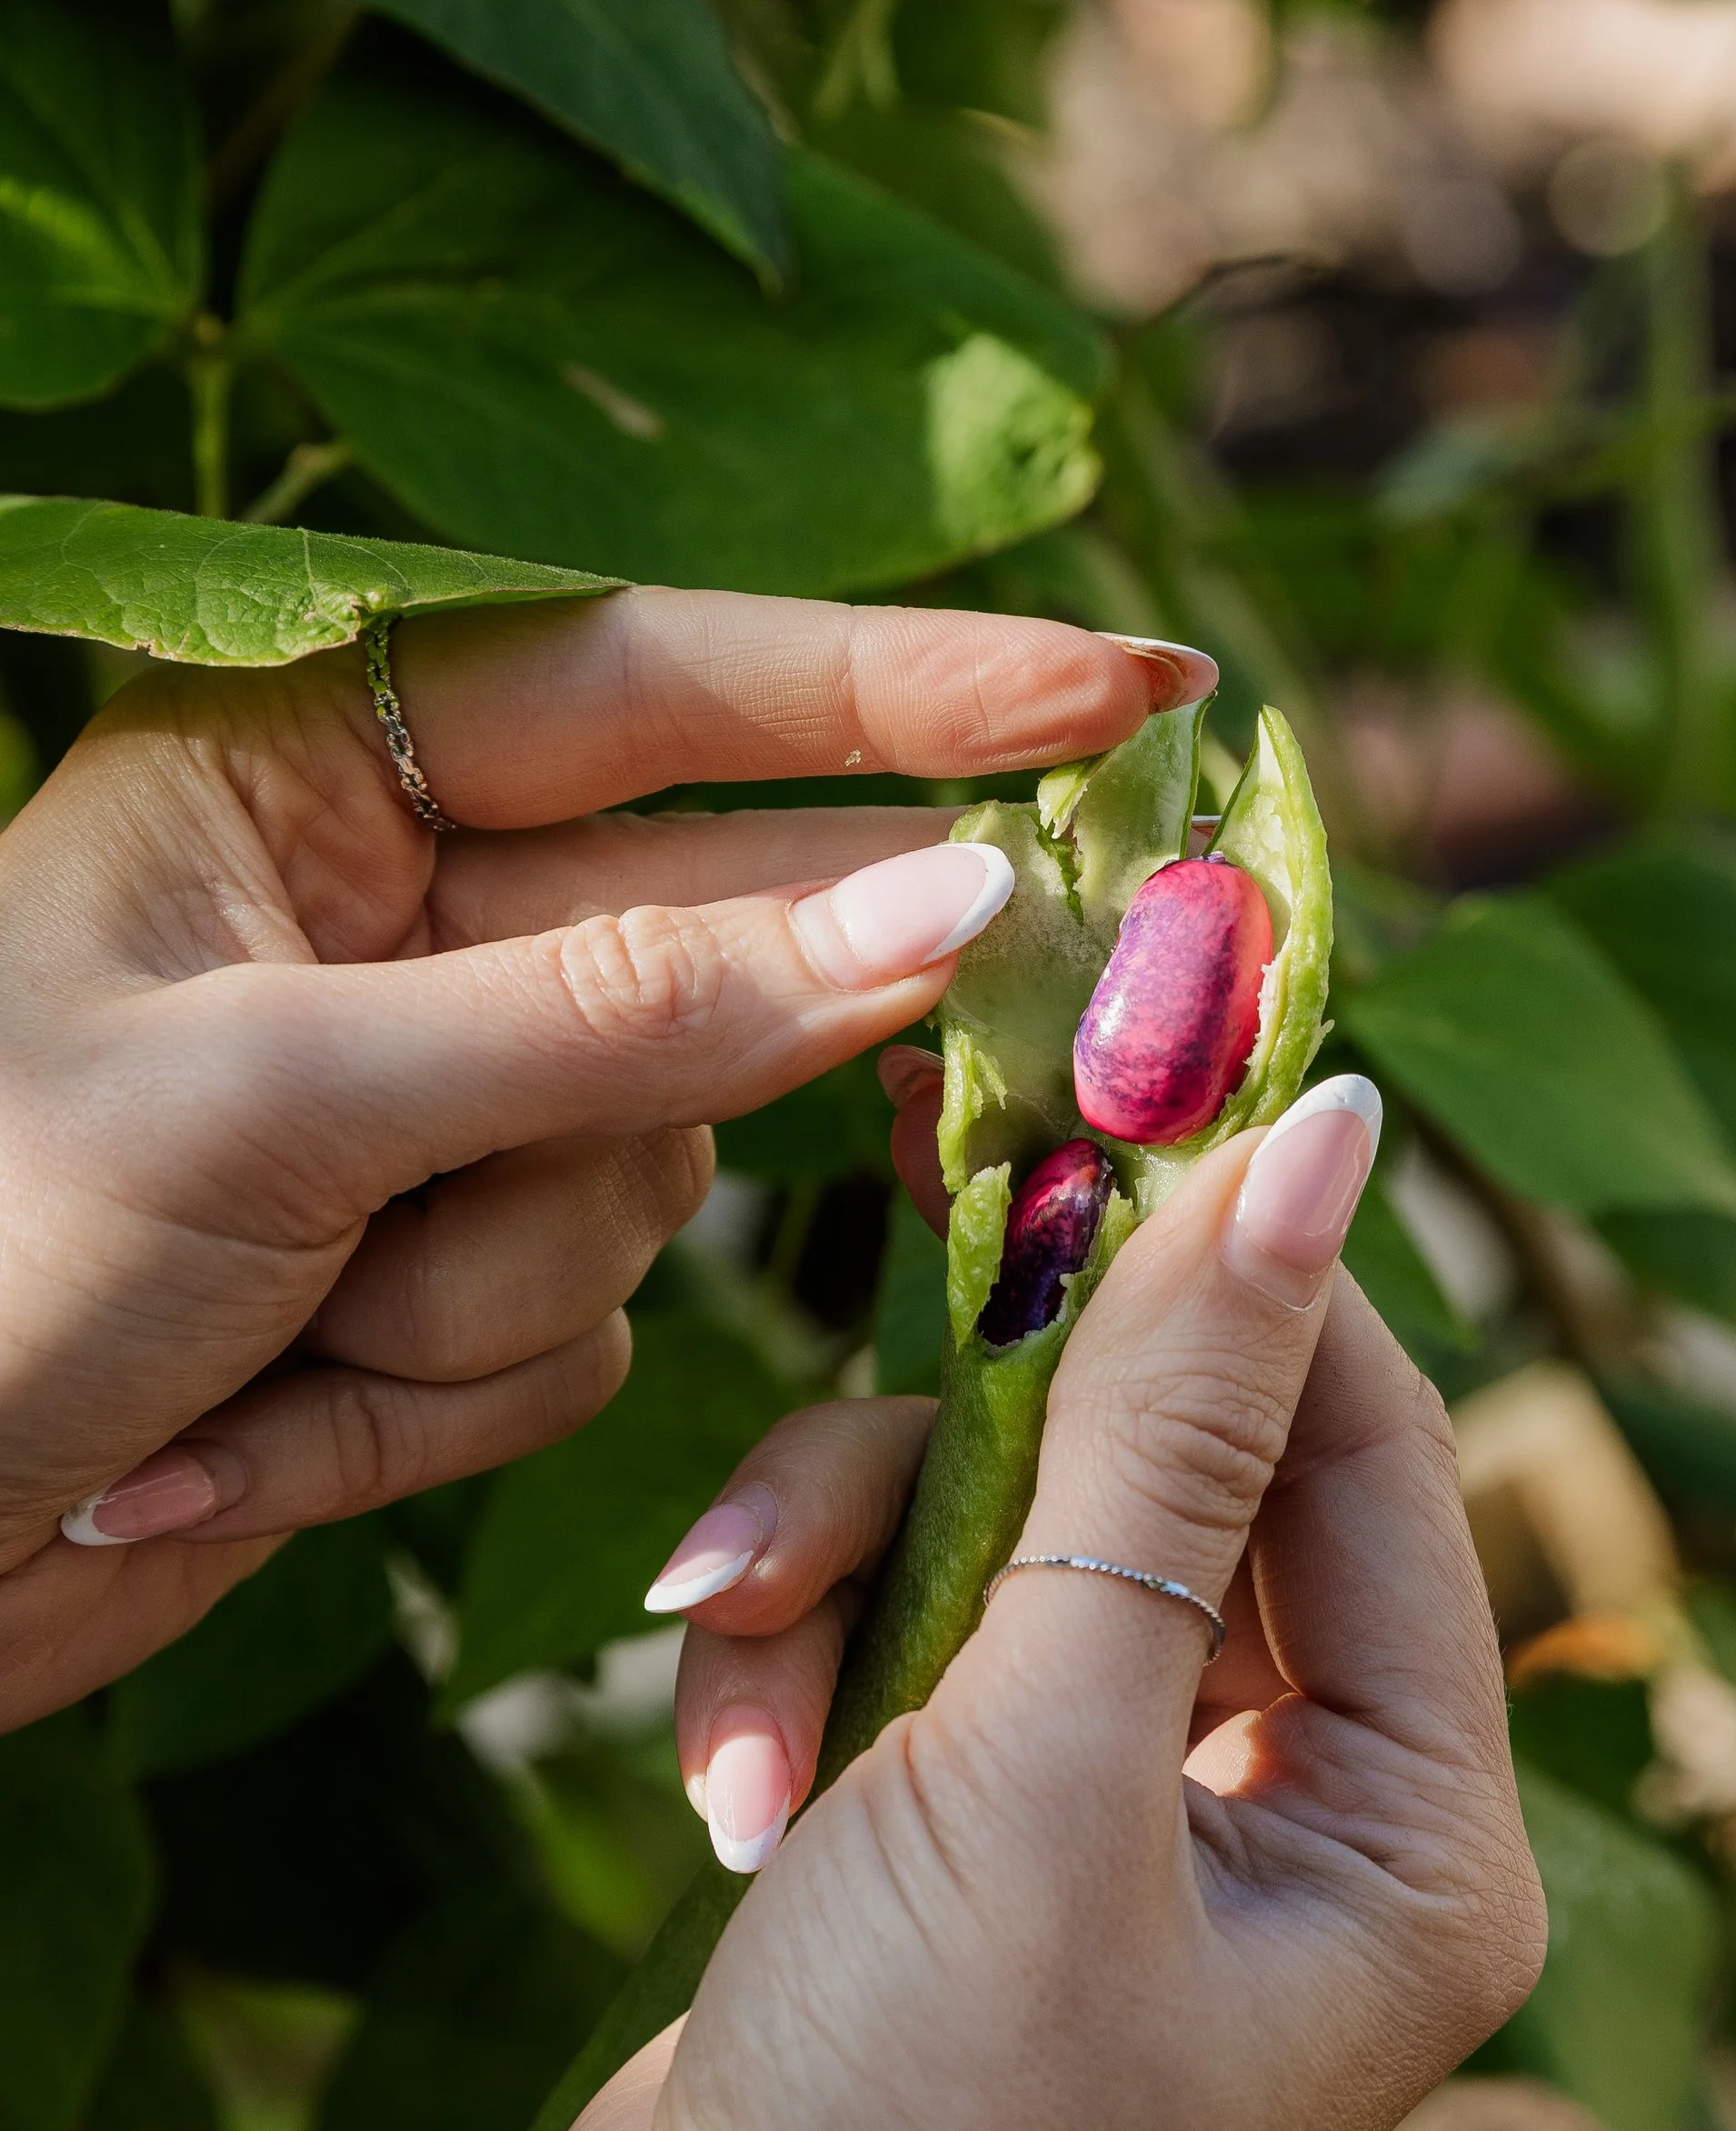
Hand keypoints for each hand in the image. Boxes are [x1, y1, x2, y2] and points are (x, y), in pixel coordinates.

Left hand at [0, 590, 1207, 1725]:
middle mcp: (385, 925)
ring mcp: (412, 1119)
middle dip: (762, 1030)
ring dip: (480, 1296)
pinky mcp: (418, 1299)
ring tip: (277, 1342)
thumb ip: (627, 1010)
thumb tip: (942, 909)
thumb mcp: (285, 1102)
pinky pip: (569, 1343)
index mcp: (303, 778)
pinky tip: (216, 1448)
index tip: (1124, 686)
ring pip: (650, 1175)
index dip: (898, 682)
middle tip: (1045, 1008)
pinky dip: (415, 1415)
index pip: (656, 684)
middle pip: (707, 937)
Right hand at [332, 1106, 1542, 2130]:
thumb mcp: (1044, 1754)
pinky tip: (725, 1787)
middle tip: (873, 1362)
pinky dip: (802, 1672)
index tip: (1103, 1104)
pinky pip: (910, 1639)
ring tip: (745, 1707)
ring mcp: (1130, 1825)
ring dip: (850, 1577)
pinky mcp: (974, 1836)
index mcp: (1421, 1830)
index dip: (1240, 1267)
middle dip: (986, 1454)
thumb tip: (1324, 1137)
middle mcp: (1308, 1817)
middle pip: (1173, 1470)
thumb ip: (1168, 1432)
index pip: (1372, 1442)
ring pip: (1010, 1537)